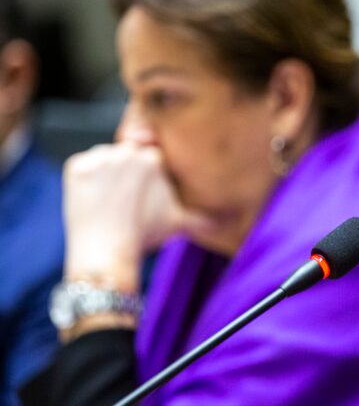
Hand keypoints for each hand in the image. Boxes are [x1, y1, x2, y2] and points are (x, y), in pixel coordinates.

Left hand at [63, 142, 214, 291]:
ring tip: (111, 202)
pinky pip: (82, 165)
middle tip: (127, 201)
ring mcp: (100, 158)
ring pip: (106, 158)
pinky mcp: (77, 166)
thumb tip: (234, 218)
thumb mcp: (181, 222)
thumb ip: (208, 215)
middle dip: (128, 174)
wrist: (107, 253)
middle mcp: (129, 152)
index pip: (152, 156)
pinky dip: (85, 180)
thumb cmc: (146, 236)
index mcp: (155, 159)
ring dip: (107, 174)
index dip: (148, 177)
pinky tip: (94, 199)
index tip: (144, 194)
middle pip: (129, 155)